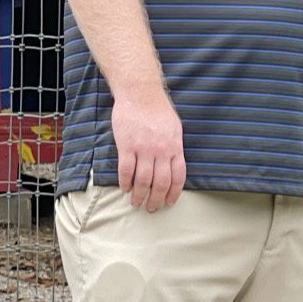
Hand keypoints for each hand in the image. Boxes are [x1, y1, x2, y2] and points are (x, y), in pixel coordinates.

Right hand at [112, 88, 184, 210]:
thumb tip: (173, 165)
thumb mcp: (175, 129)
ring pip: (143, 180)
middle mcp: (161, 151)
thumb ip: (174, 148)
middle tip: (151, 208)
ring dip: (139, 195)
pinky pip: (126, 169)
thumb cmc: (158, 110)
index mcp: (175, 147)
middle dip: (156, 199)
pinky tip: (124, 188)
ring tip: (135, 203)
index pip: (178, 177)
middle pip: (160, 182)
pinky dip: (125, 181)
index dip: (173, 192)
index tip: (168, 202)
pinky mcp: (126, 145)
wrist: (140, 93)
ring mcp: (143, 148)